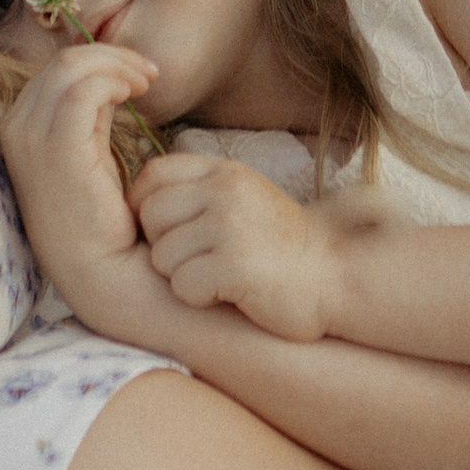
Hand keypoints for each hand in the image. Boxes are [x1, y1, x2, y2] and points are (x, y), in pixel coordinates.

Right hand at [0, 45, 157, 324]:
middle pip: (62, 62)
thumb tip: (108, 75)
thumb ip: (90, 113)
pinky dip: (113, 80)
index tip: (138, 73)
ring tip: (147, 82)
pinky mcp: (57, 152)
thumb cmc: (103, 215)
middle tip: (149, 73)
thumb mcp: (90, 150)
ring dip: (116, 65)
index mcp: (21, 127)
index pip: (56, 69)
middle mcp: (16, 129)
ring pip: (71, 68)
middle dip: (111, 56)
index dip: (100, 60)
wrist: (104, 270)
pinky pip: (82, 91)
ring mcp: (31, 140)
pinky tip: (136, 93)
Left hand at [129, 153, 338, 343]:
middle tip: (198, 261)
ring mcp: (230, 226)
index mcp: (224, 171)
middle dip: (163, 247)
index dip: (145, 208)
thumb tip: (134, 203)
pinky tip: (229, 294)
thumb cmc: (277, 247)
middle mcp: (225, 190)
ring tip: (219, 277)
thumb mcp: (240, 200)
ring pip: (161, 256)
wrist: (335, 277)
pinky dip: (199, 298)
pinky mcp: (235, 265)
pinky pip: (182, 286)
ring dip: (182, 277)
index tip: (168, 233)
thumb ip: (197, 192)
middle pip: (149, 216)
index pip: (152, 175)